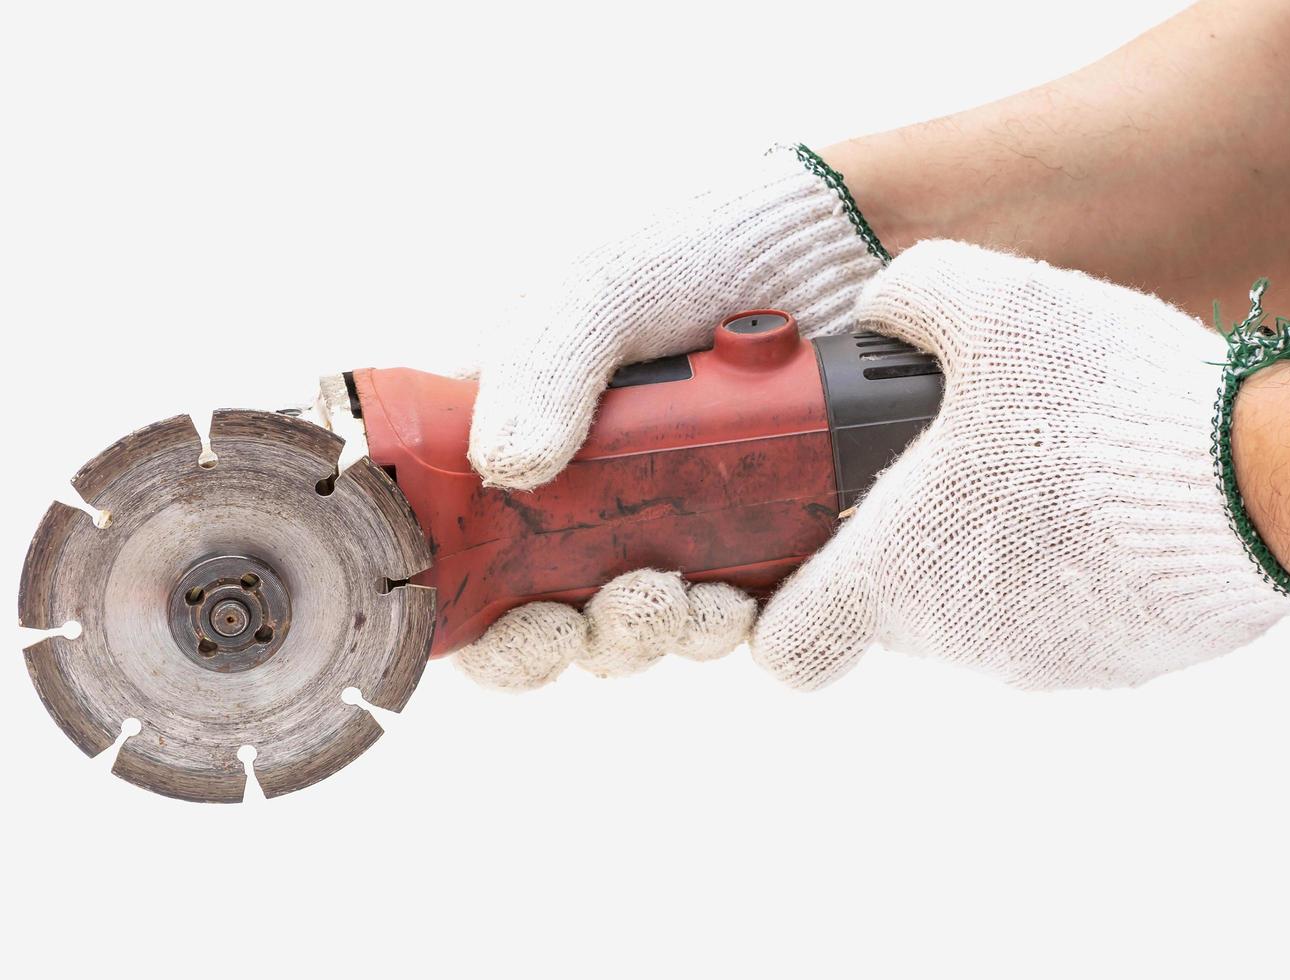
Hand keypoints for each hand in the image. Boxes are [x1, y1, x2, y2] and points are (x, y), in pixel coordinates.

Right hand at [456, 144, 885, 689]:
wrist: (829, 248)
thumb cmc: (691, 248)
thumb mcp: (600, 289)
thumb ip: (541, 365)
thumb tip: (505, 465)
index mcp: (512, 435)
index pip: (460, 551)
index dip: (479, 615)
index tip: (524, 627)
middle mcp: (574, 488)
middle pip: (542, 613)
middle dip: (581, 637)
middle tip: (624, 609)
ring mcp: (656, 516)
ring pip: (631, 624)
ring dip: (653, 633)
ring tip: (689, 598)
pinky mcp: (734, 535)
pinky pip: (715, 615)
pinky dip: (722, 624)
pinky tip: (740, 598)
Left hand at [751, 241, 1289, 688]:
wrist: (1253, 481)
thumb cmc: (1100, 404)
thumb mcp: (987, 305)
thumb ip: (908, 295)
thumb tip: (879, 309)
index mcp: (893, 574)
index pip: (790, 645)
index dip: (781, 612)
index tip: (807, 564)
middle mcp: (953, 638)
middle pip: (890, 608)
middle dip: (904, 542)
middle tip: (948, 468)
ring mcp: (1037, 662)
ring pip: (977, 610)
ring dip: (988, 553)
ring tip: (1041, 473)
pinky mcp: (1116, 667)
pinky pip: (1061, 620)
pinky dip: (1065, 574)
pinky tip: (1101, 510)